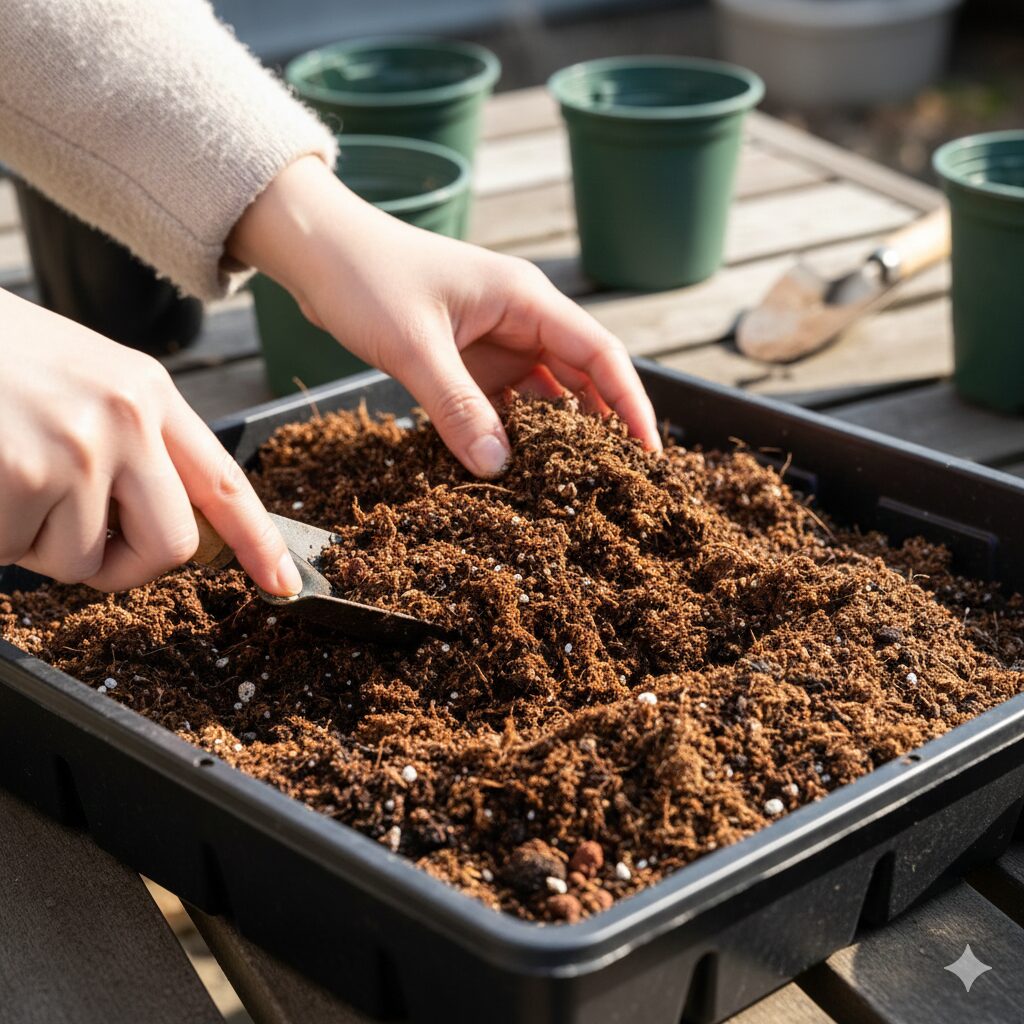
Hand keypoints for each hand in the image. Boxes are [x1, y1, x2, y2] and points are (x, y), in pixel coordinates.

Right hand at [0, 290, 300, 594]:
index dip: (259, 540)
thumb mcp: (82, 379)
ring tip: (6, 476)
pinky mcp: (20, 478)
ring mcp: (74, 451)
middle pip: (171, 545)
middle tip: (76, 540)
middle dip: (125, 564)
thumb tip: (162, 527)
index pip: (223, 481)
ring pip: (83, 561)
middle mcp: (124, 420)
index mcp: (147, 393)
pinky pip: (17, 555)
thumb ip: (132, 443)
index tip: (283, 582)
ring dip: (39, 542)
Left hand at [229, 156, 661, 476]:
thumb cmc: (366, 277)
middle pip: (581, 377)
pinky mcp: (468, 358)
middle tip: (616, 480)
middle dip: (602, 426)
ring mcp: (494, 339)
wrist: (317, 249)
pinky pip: (503, 400)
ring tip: (573, 484)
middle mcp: (520, 318)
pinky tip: (517, 465)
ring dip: (555, 434)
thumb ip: (456, 406)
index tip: (648, 452)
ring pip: (543, 393)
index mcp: (525, 299)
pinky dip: (512, 431)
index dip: (631, 403)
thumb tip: (497, 467)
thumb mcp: (413, 345)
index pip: (599, 353)